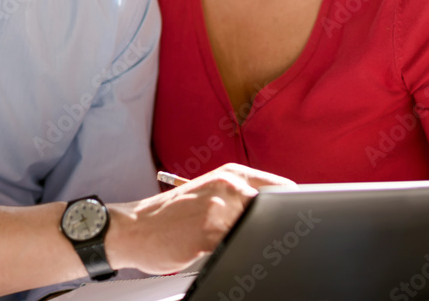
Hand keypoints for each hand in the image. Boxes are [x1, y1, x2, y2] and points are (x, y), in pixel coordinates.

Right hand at [107, 163, 293, 274]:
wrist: (133, 228)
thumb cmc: (171, 215)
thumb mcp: (210, 194)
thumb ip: (242, 198)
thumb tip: (278, 212)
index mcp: (232, 174)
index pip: (282, 189)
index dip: (292, 210)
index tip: (295, 224)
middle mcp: (229, 185)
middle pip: (275, 209)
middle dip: (277, 227)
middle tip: (270, 241)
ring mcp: (220, 208)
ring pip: (258, 228)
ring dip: (257, 242)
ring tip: (243, 249)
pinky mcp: (210, 232)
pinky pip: (238, 246)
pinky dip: (238, 254)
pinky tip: (223, 255)